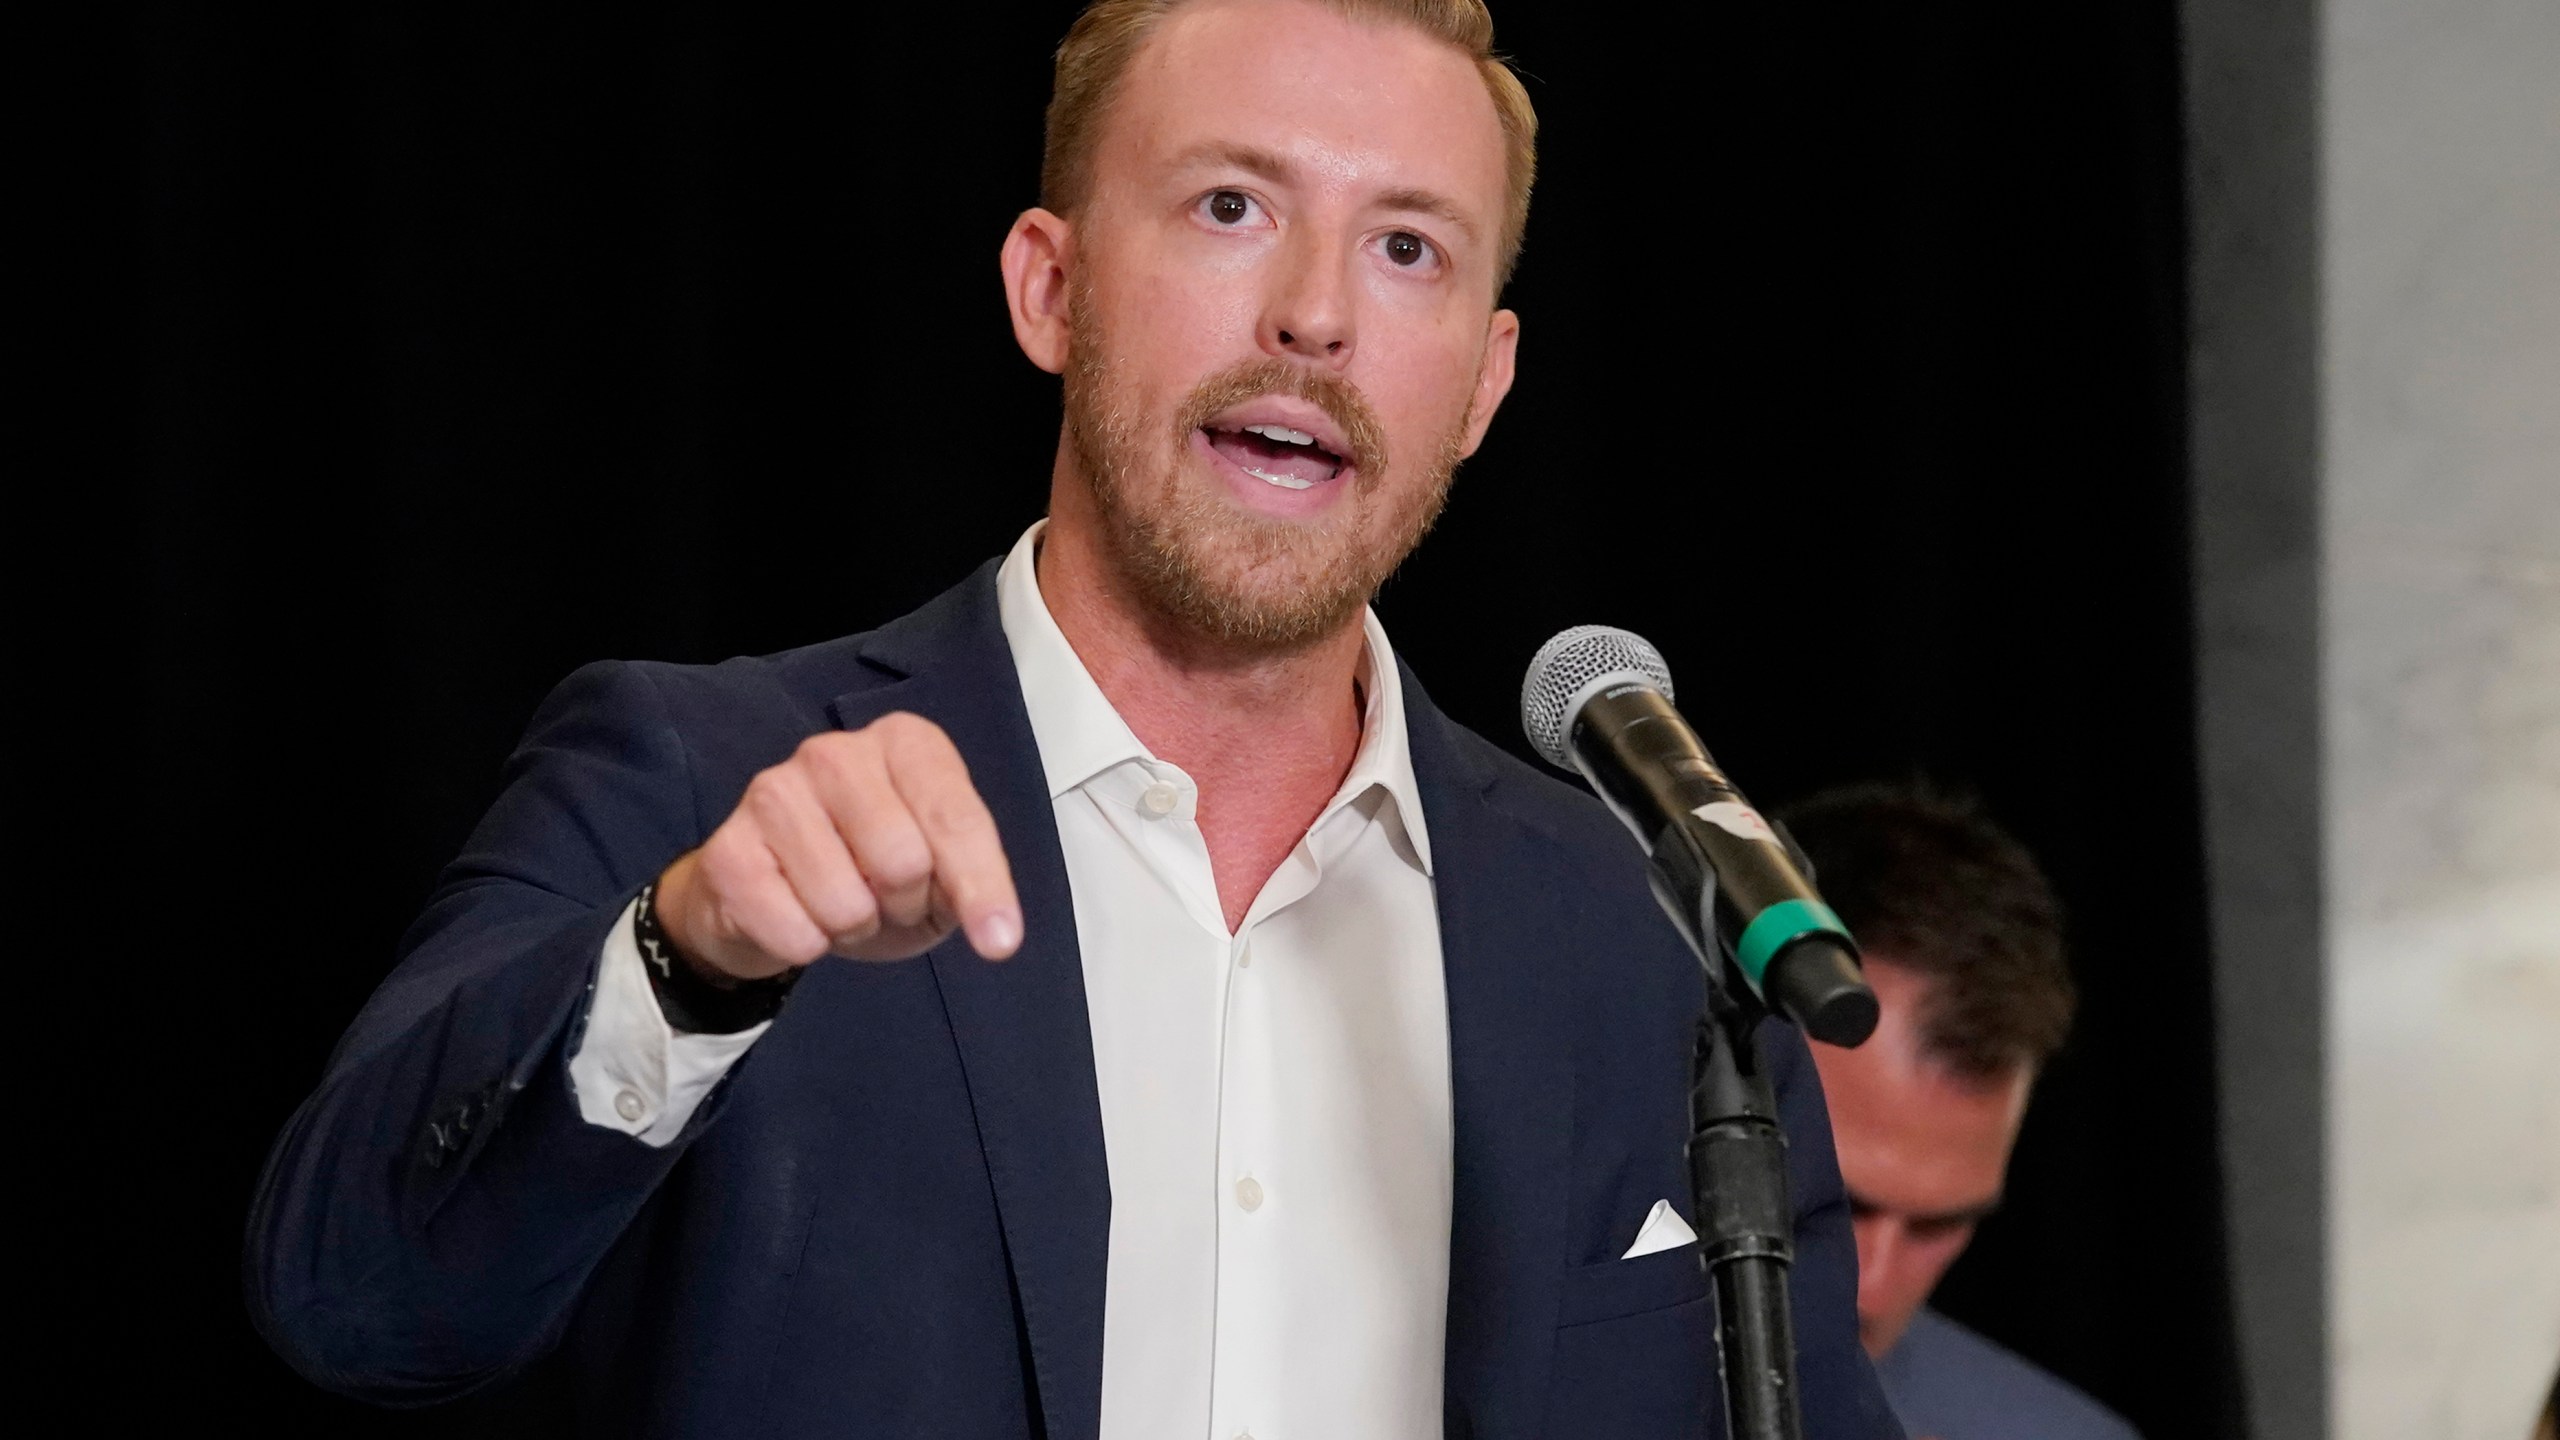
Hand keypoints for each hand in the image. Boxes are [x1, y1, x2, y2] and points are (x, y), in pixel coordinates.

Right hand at [653, 714, 1022, 980]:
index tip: (1000, 942)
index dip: (982, 887)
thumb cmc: (870, 872)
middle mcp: (834, 752)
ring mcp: (773, 793)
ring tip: (841, 905)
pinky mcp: (727, 849)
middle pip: (903, 862)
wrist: (768, 897)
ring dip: (854, 928)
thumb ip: (969, 883)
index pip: (956, 819)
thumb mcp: (939, 874)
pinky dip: (808, 946)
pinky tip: (796, 916)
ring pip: (846, 904)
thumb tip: (995, 933)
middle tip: (888, 899)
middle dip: (906, 904)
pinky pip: (796, 933)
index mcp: (903, 743)